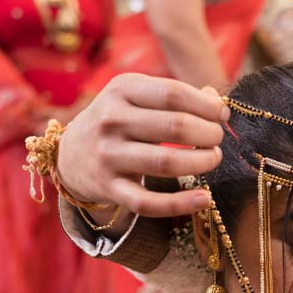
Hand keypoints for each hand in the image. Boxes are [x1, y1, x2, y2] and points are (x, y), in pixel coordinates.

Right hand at [56, 73, 226, 217]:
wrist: (70, 154)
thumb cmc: (120, 120)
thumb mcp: (138, 96)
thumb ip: (177, 95)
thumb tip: (217, 100)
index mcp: (122, 89)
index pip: (174, 94)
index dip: (207, 106)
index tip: (222, 115)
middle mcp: (111, 120)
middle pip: (176, 126)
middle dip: (209, 134)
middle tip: (217, 139)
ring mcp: (108, 155)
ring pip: (167, 163)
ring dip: (201, 162)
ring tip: (212, 158)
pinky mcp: (109, 188)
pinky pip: (149, 202)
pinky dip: (181, 203)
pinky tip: (204, 198)